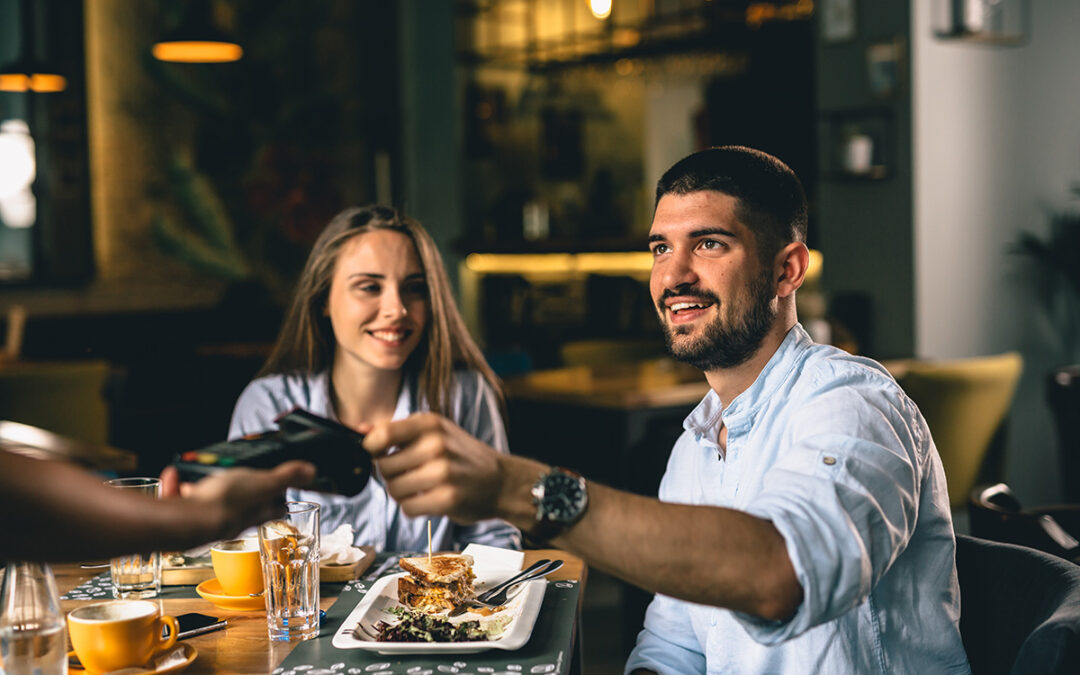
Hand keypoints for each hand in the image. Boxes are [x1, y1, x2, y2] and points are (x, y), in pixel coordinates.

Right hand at [184, 461, 315, 539]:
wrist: (187, 523)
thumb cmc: (227, 505)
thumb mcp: (263, 483)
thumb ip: (285, 477)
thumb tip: (310, 471)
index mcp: (256, 511)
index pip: (273, 507)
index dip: (278, 497)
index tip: (280, 490)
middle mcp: (231, 519)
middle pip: (239, 506)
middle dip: (236, 492)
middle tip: (233, 479)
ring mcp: (205, 519)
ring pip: (205, 503)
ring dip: (201, 490)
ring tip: (198, 480)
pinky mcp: (180, 518)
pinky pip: (177, 500)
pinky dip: (174, 487)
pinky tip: (173, 476)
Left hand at [364, 413, 502, 521]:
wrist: (502, 481)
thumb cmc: (462, 456)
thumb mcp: (436, 431)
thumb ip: (399, 431)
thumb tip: (360, 429)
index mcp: (430, 423)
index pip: (380, 435)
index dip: (373, 449)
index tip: (382, 455)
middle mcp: (436, 444)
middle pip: (383, 466)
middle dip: (390, 476)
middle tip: (407, 476)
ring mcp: (443, 472)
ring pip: (393, 489)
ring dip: (401, 494)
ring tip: (419, 489)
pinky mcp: (447, 499)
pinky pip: (407, 508)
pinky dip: (413, 508)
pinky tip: (428, 501)